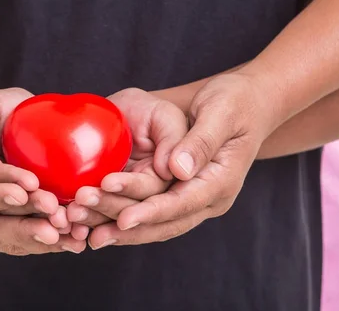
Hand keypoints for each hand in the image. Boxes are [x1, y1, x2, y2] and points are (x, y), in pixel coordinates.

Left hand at [85, 73, 273, 248]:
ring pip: (159, 225)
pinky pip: (155, 215)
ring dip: (125, 231)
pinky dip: (128, 221)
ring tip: (90, 237)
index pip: (182, 203)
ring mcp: (198, 200)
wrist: (248, 102)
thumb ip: (201, 141)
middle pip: (167, 222)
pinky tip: (101, 225)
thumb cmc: (235, 101)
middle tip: (93, 235)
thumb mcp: (221, 113)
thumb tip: (178, 170)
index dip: (152, 212)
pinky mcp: (184, 195)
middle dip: (130, 228)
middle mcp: (211, 198)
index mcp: (221, 180)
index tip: (122, 219)